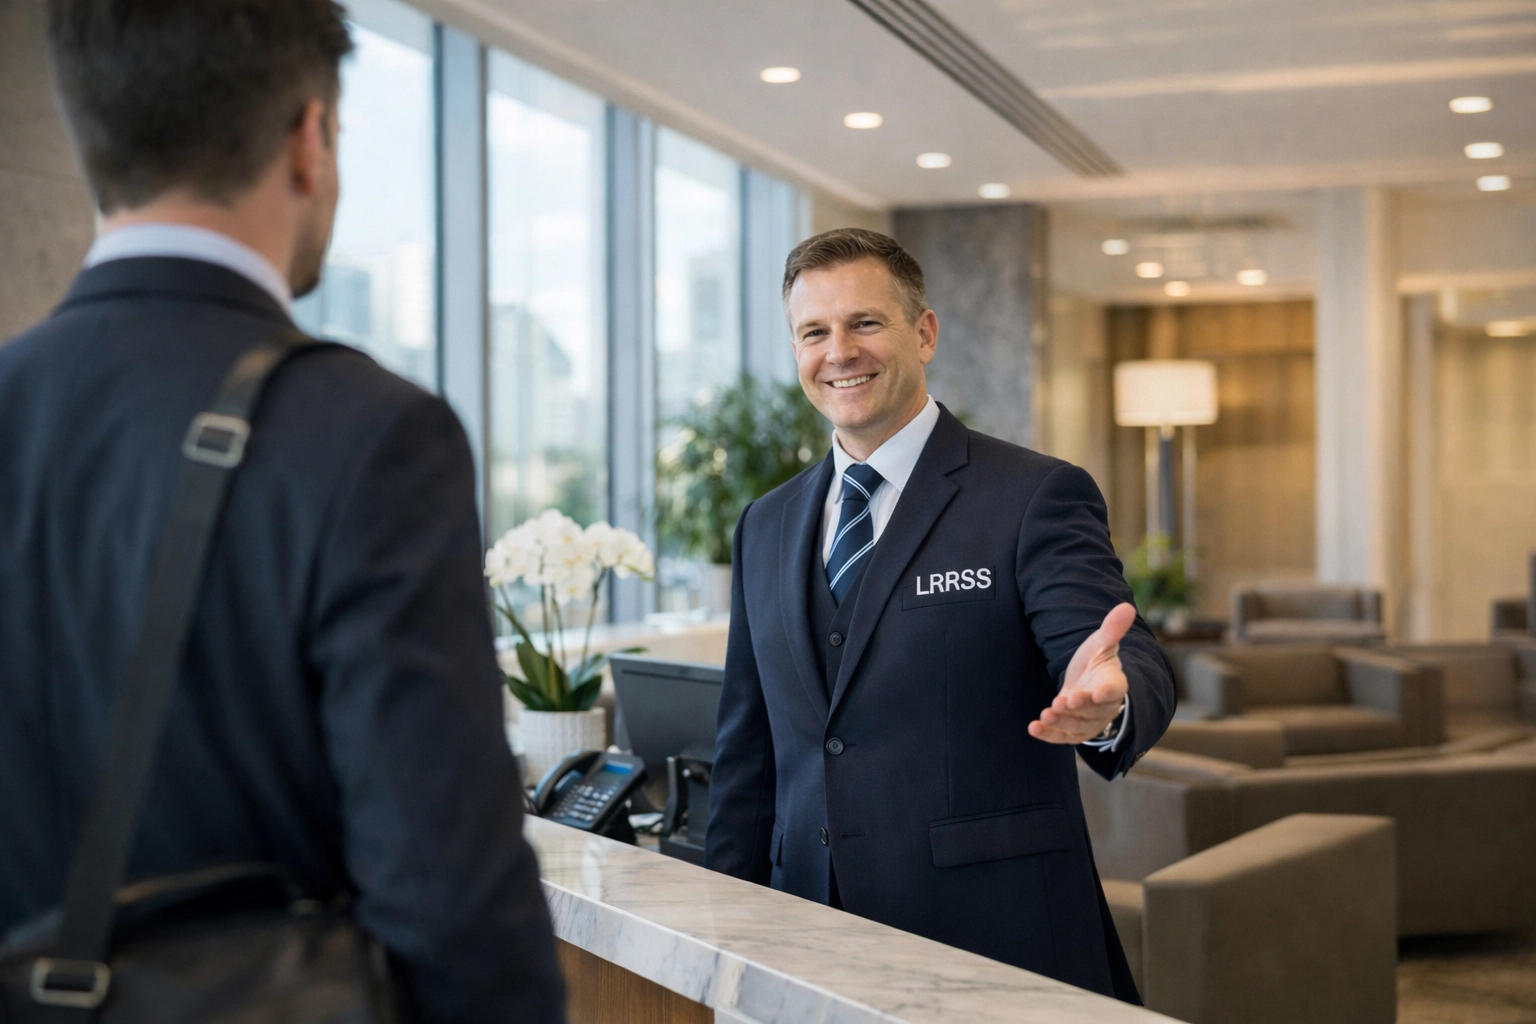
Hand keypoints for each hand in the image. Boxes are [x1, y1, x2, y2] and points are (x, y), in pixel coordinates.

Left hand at [1028, 602, 1134, 744]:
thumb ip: (1112, 629)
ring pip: (1076, 727)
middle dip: (1077, 709)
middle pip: (1092, 712)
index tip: (1096, 693)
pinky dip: (1048, 735)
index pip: (1113, 691)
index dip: (1105, 693)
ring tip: (1045, 715)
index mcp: (1114, 685)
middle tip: (1062, 702)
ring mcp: (1089, 722)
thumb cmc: (1097, 663)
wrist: (1087, 683)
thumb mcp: (1102, 644)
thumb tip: (1127, 607)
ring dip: (1061, 723)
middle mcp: (1104, 708)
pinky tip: (1033, 728)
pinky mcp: (1073, 732)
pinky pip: (1062, 737)